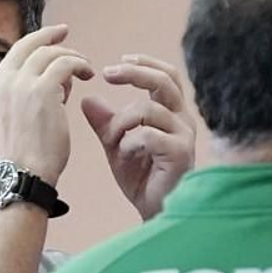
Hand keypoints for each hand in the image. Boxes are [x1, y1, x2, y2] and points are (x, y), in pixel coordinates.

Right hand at [0, 24, 94, 185]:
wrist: (25, 175)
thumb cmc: (28, 157)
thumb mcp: (18, 120)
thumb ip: (30, 96)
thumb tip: (58, 79)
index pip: (14, 55)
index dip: (34, 42)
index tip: (51, 38)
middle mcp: (2, 82)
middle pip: (28, 46)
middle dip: (49, 36)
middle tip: (66, 32)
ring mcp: (21, 84)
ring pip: (49, 53)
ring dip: (70, 56)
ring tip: (85, 69)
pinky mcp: (42, 89)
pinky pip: (65, 63)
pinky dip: (79, 64)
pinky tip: (88, 74)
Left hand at [81, 54, 197, 220]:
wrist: (154, 211)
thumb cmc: (142, 179)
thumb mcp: (117, 146)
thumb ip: (105, 124)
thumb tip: (87, 100)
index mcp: (170, 113)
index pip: (165, 75)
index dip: (145, 64)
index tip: (120, 61)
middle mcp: (182, 120)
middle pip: (164, 80)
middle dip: (134, 73)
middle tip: (107, 74)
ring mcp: (184, 136)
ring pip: (148, 109)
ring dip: (121, 121)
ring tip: (112, 141)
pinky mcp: (180, 153)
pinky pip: (149, 135)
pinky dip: (129, 142)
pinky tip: (125, 154)